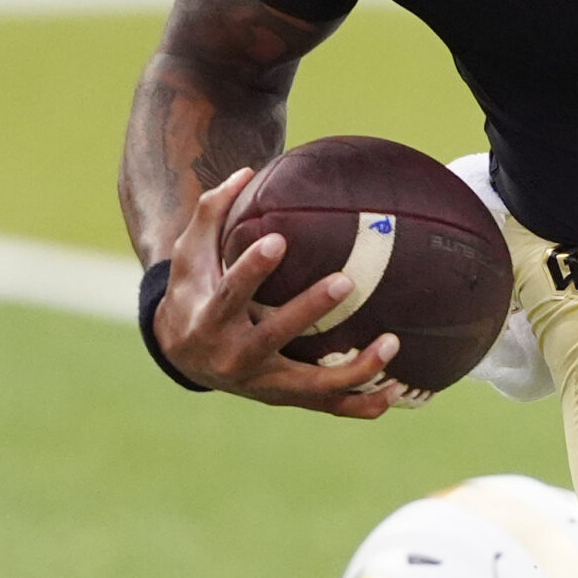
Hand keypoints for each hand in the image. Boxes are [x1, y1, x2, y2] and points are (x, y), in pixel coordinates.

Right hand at [151, 169, 399, 417]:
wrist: (183, 354)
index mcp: (209, 320)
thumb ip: (212, 212)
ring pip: (310, 384)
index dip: (252, 270)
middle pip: (273, 337)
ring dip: (354, 369)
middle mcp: (235, 357)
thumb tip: (245, 171)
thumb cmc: (194, 291)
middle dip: (307, 310)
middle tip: (345, 280)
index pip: (229, 294)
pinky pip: (327, 406)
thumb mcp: (191, 255)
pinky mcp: (284, 398)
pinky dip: (361, 404)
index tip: (278, 241)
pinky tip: (394, 391)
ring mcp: (263, 384)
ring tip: (392, 342)